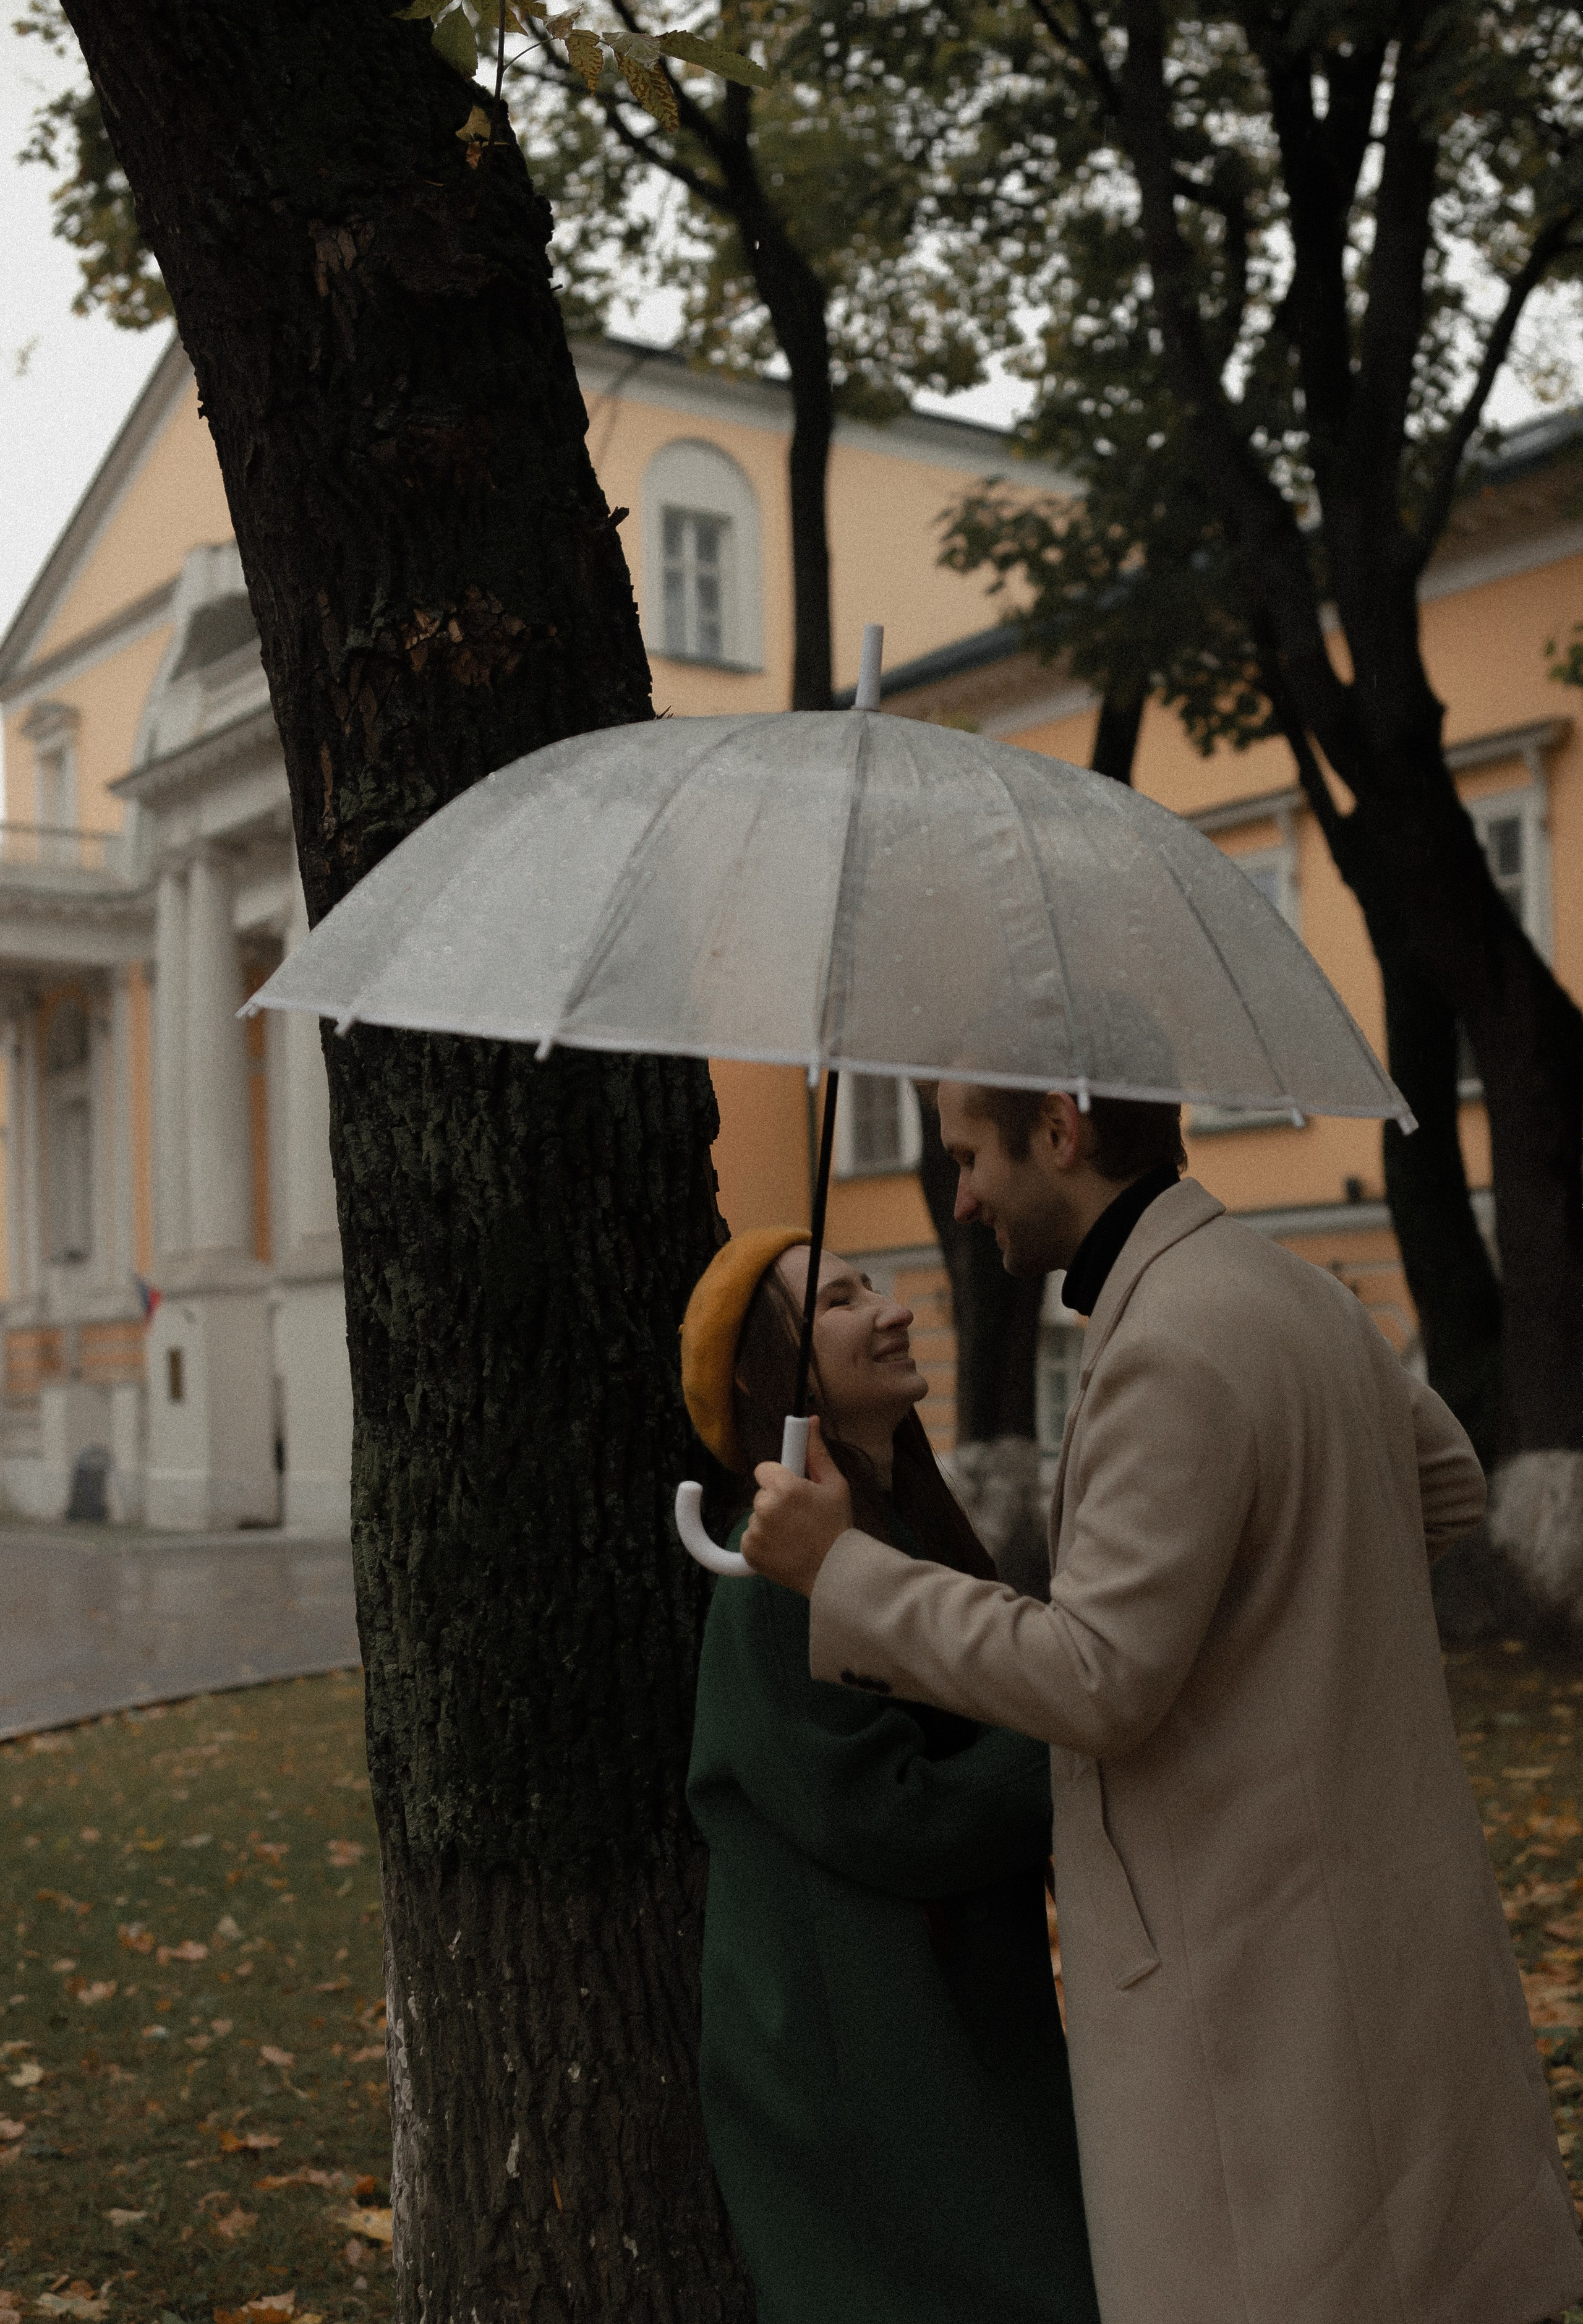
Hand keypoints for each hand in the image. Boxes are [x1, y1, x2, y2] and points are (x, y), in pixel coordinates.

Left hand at [741, 1417, 853, 1597]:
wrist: (835, 1573)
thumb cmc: (838, 1526)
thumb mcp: (835, 1485)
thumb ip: (816, 1452)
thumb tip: (809, 1420)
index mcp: (785, 1487)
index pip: (764, 1469)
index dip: (779, 1479)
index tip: (793, 1489)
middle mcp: (766, 1507)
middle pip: (761, 1494)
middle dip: (776, 1501)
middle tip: (802, 1518)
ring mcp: (756, 1531)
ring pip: (756, 1517)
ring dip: (770, 1523)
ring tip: (797, 1536)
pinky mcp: (749, 1552)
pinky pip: (750, 1538)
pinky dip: (763, 1542)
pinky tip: (785, 1549)